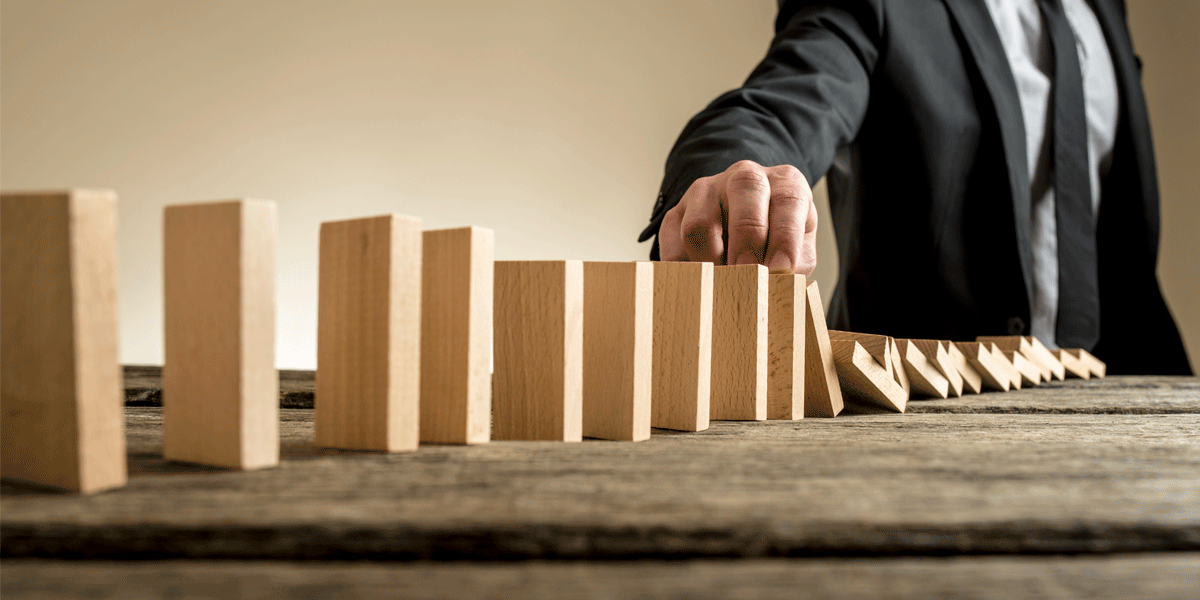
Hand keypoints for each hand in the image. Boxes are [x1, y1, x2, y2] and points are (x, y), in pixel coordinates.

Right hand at [658, 160, 817, 274]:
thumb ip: (795, 265)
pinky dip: (684, 269)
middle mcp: (745, 177)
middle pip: (742, 193)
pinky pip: (673, 242)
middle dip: (746, 242)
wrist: (745, 226)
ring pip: (700, 223)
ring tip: (722, 288)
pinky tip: (698, 285)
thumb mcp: (799, 249)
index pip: (787, 199)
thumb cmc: (778, 239)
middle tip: (748, 279)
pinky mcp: (677, 212)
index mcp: (784, 182)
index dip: (785, 237)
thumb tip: (780, 288)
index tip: (780, 270)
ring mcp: (706, 191)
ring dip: (711, 262)